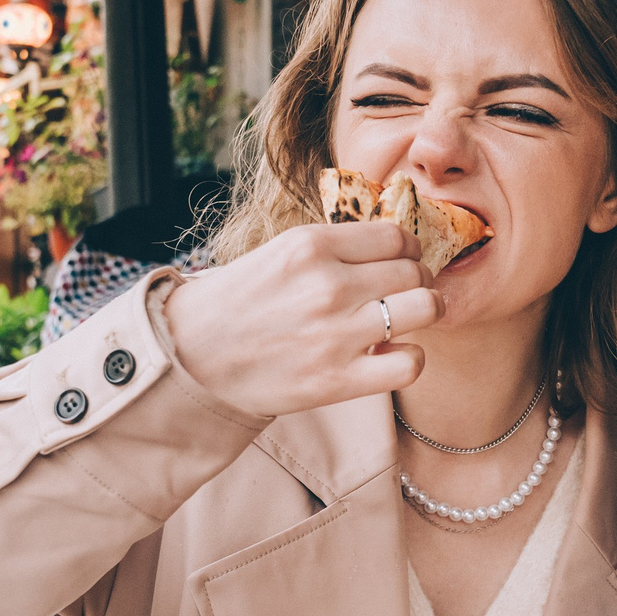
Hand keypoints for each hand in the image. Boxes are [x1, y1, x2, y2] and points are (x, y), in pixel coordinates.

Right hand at [163, 221, 439, 417]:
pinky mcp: (338, 380)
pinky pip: (410, 364)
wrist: (191, 355)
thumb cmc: (239, 303)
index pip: (396, 235)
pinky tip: (391, 356)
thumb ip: (335, 248)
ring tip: (402, 323)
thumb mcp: (281, 253)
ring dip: (422, 315)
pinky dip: (410, 359)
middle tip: (399, 297)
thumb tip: (396, 249)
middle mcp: (329, 284)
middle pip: (415, 271)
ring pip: (424, 309)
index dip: (406, 251)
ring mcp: (337, 333)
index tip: (397, 265)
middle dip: (416, 283)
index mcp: (312, 245)